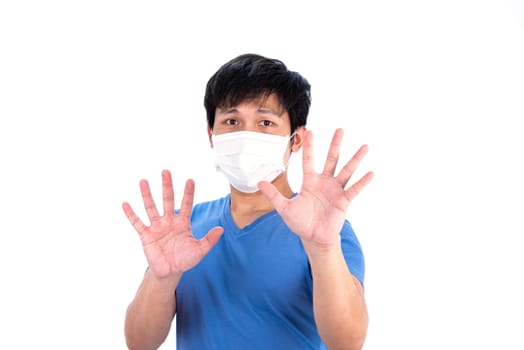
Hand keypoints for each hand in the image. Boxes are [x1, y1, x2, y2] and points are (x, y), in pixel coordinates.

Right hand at [122, 170, 222, 278]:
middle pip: (168, 200)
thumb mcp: (200, 250)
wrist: (170, 272)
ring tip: (143, 181)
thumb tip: (221, 229)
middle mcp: (169, 221)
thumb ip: (209, 240)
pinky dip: (131, 214)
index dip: (188, 193)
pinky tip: (125, 203)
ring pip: (151, 207)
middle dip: (167, 186)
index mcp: (182, 223)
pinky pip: (137, 222)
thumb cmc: (186, 260)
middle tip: (166, 171)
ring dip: (147, 195)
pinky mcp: (146, 235)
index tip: (190, 180)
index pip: (186, 204)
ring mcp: (157, 227)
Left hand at [259, 128, 372, 251]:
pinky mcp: (344, 201)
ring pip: (346, 170)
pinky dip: (362, 182)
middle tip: (340, 129)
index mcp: (310, 182)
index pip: (309, 160)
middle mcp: (324, 182)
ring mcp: (335, 190)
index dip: (309, 146)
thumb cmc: (300, 223)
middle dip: (335, 144)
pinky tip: (371, 173)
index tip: (310, 131)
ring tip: (365, 147)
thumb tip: (259, 183)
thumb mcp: (284, 208)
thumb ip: (273, 195)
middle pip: (331, 159)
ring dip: (355, 159)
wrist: (313, 238)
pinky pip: (354, 189)